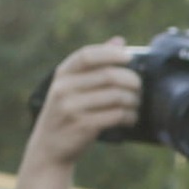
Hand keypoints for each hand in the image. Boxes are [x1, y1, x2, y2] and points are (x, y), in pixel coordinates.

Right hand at [26, 40, 142, 170]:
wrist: (49, 147)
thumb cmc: (66, 112)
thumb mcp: (72, 86)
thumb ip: (94, 64)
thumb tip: (119, 41)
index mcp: (62, 74)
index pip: (87, 55)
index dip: (111, 54)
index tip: (129, 57)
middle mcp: (64, 88)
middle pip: (109, 76)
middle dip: (132, 81)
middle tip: (139, 88)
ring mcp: (72, 107)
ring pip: (116, 96)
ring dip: (133, 101)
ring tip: (135, 105)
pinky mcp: (83, 126)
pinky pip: (116, 115)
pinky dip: (129, 116)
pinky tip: (130, 118)